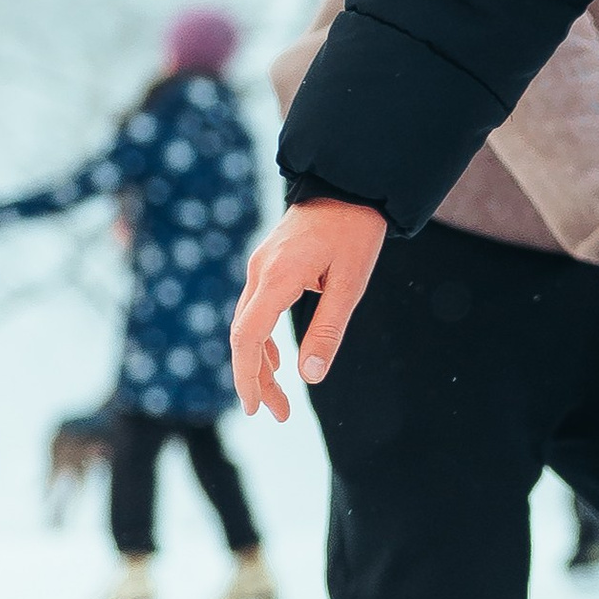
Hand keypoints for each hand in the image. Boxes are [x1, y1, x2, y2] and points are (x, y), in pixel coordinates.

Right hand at [232, 198, 386, 420]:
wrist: (349, 183)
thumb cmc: (355, 231)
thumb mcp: (350, 284)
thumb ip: (328, 329)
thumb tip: (309, 375)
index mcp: (277, 277)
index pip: (247, 337)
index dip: (246, 377)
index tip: (254, 408)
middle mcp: (260, 272)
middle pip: (243, 337)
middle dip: (256, 380)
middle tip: (277, 415)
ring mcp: (260, 266)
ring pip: (247, 325)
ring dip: (259, 364)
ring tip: (278, 399)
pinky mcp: (268, 264)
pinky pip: (256, 310)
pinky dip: (262, 340)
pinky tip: (275, 362)